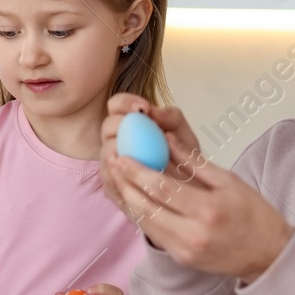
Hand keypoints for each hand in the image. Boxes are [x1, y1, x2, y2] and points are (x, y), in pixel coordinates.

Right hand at [100, 93, 204, 209]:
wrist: (188, 192)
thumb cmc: (183, 158)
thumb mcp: (182, 134)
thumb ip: (170, 117)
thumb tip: (153, 111)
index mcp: (128, 123)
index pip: (115, 105)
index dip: (124, 103)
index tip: (144, 109)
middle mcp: (114, 141)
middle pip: (106, 127)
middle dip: (120, 125)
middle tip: (140, 131)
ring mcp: (110, 164)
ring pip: (106, 155)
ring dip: (121, 152)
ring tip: (139, 156)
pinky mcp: (111, 187)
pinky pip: (110, 180)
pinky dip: (122, 176)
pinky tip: (137, 176)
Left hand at [102, 101, 293, 282]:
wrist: (269, 256)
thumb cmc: (254, 214)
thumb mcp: (229, 182)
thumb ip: (194, 163)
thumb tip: (166, 139)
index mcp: (208, 210)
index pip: (161, 188)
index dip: (137, 170)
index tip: (122, 155)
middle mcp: (192, 233)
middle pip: (145, 206)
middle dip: (125, 183)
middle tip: (113, 162)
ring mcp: (184, 250)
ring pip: (144, 221)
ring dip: (127, 198)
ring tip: (118, 177)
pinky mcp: (180, 258)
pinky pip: (153, 233)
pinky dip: (140, 213)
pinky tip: (133, 197)